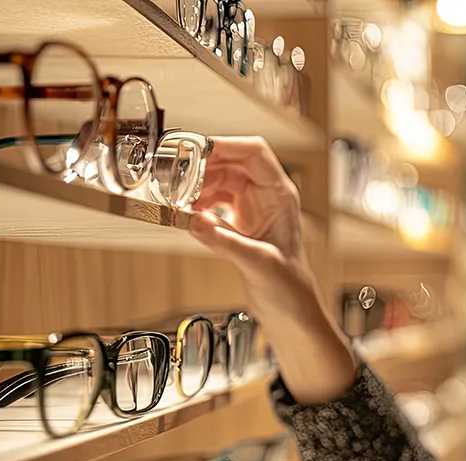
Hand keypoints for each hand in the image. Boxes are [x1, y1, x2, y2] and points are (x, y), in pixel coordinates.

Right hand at [187, 136, 357, 402]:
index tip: (195, 149)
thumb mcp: (258, 263)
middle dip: (202, 165)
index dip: (225, 145)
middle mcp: (267, 195)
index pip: (253, 153)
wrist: (290, 310)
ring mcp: (253, 206)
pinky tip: (186, 213)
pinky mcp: (240, 220)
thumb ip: (225, 241)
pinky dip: (198, 202)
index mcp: (280, 195)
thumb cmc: (288, 287)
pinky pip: (213, 199)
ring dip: (196, 185)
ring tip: (178, 198)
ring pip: (219, 179)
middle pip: (231, 161)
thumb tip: (193, 220)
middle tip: (174, 173)